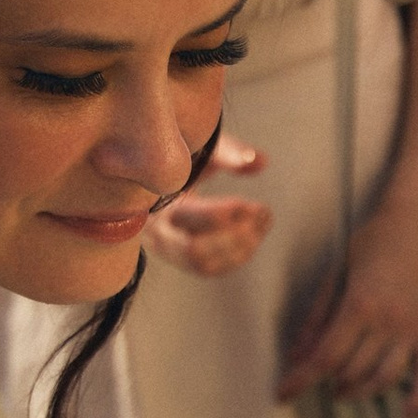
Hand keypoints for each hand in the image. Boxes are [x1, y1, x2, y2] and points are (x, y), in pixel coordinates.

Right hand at [145, 138, 270, 278]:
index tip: (252, 205)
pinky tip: (255, 235)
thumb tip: (261, 161)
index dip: (225, 213)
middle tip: (263, 213)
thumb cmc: (182, 157)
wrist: (159, 172)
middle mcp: (156, 231)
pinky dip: (236, 256)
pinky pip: (209, 268)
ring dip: (238, 248)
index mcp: (154, 202)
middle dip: (233, 237)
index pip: (189, 218)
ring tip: (263, 223)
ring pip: (202, 264)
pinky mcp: (181, 258)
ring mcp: (167, 248)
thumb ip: (228, 153)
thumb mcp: (201, 149)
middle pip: (194, 251)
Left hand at [276, 189, 417, 407]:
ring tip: (343, 390)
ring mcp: (412, 330)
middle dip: (328, 382)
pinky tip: (406, 416)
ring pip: (384, 379)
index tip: (283, 394)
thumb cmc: (374, 240)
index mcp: (360, 306)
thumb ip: (317, 317)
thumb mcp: (336, 272)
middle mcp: (389, 323)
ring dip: (360, 392)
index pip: (325, 358)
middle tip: (315, 379)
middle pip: (352, 371)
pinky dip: (417, 398)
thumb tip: (297, 354)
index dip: (301, 380)